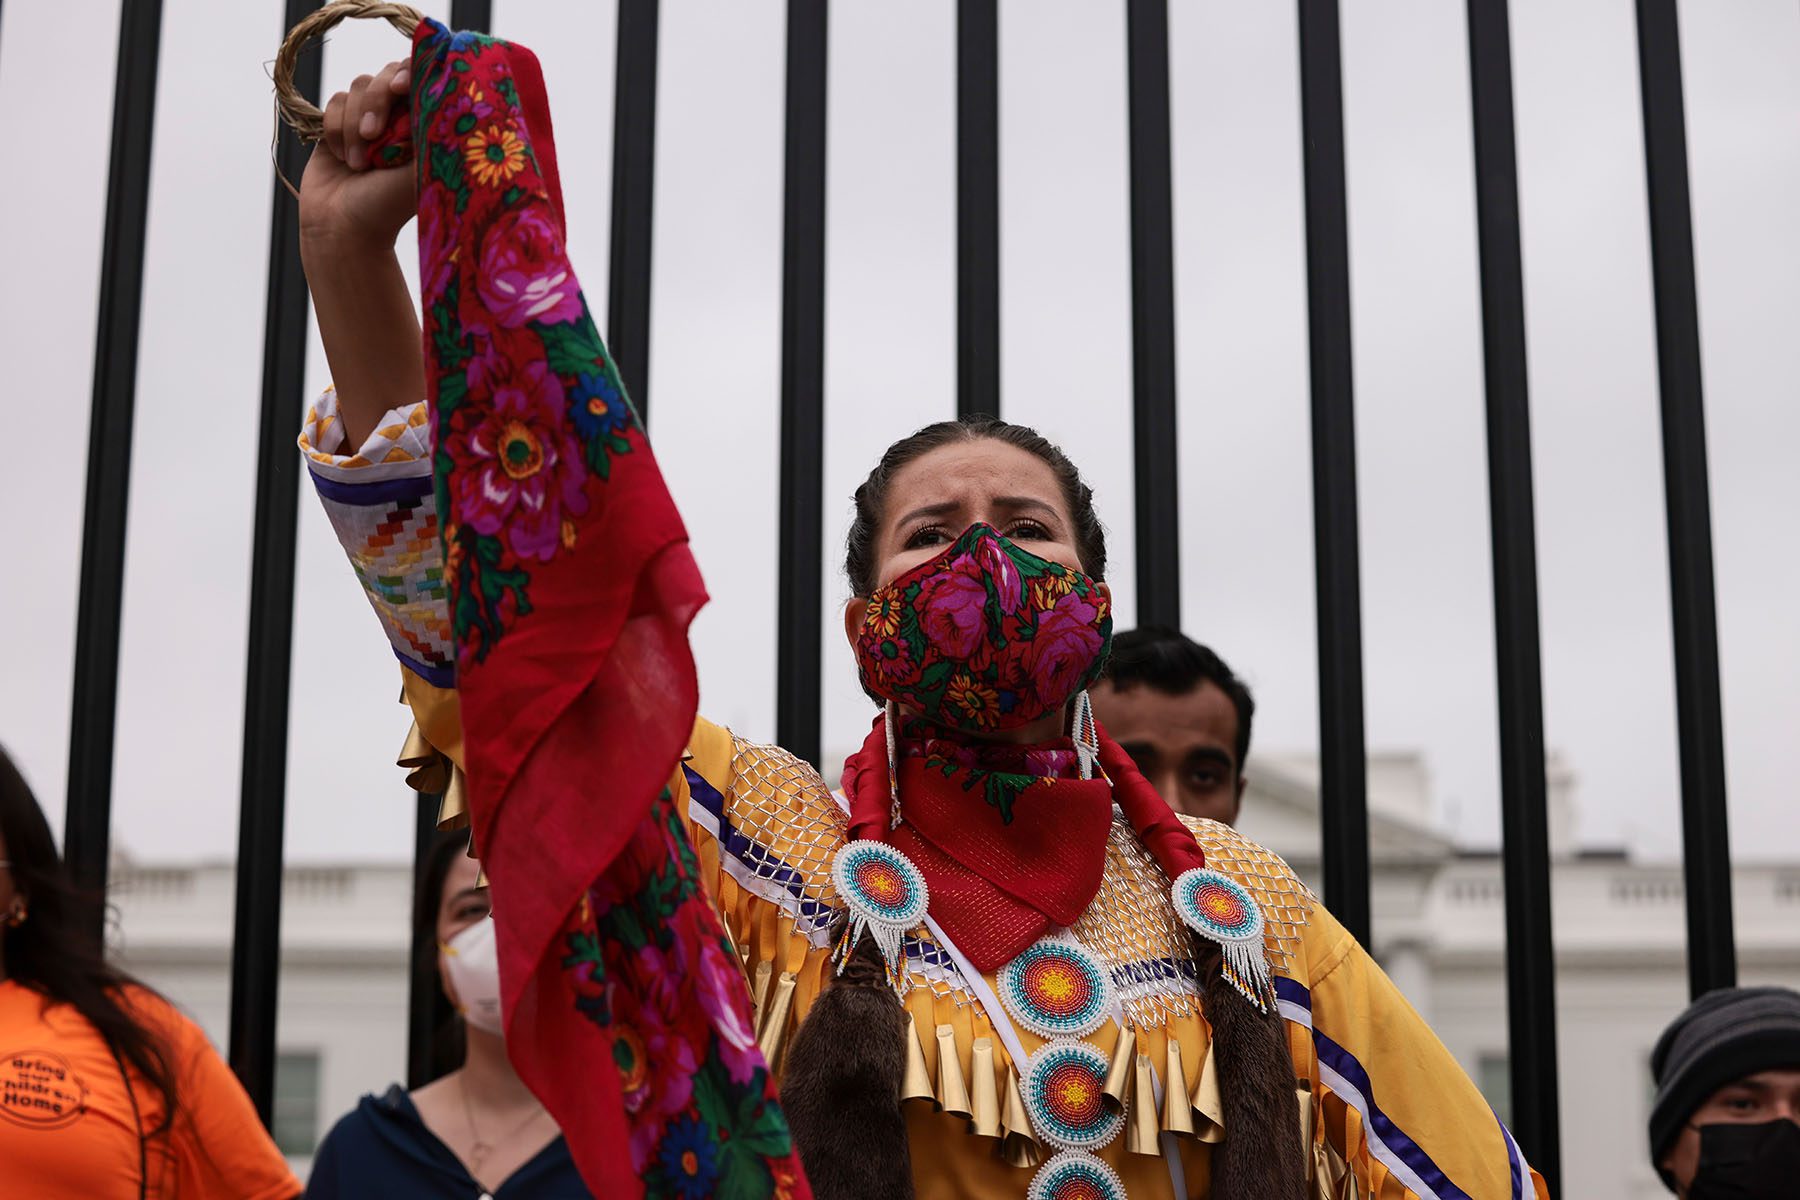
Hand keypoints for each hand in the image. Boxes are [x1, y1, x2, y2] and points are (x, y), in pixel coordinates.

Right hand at [298, 59, 414, 251]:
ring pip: (357, 87)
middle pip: (386, 75)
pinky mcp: (338, 123)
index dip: (410, 73)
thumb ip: (433, 136)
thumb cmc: (386, 208)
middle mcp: (399, 118)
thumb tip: (451, 101)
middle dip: (376, 101)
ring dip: (353, 125)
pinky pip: (333, 101)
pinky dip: (335, 129)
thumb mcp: (419, 174)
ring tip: (358, 164)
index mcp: (425, 126)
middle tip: (373, 134)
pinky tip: (342, 159)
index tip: (400, 89)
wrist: (342, 228)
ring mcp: (367, 118)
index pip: (422, 78)